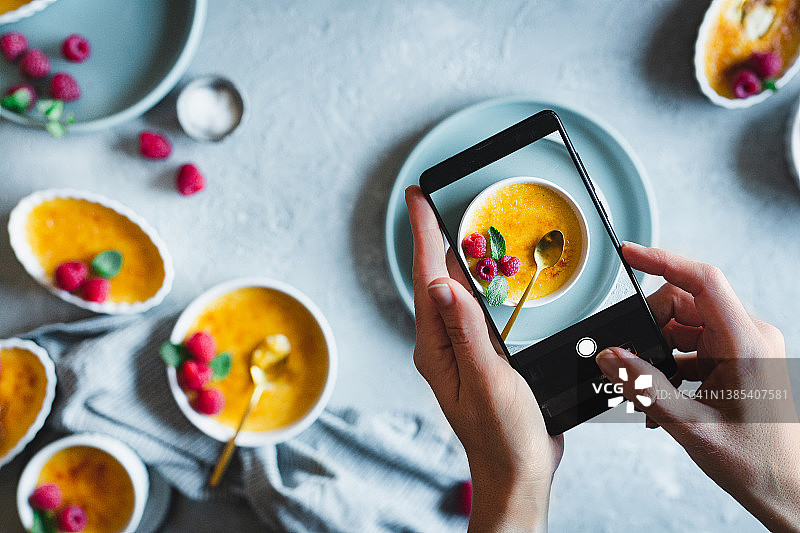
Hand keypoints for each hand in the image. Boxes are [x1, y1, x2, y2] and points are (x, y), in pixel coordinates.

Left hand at [405, 185, 561, 532]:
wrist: (518, 472)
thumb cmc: (502, 435)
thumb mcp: (486, 379)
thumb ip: (466, 331)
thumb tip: (441, 284)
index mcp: (437, 346)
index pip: (427, 277)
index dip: (424, 232)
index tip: (417, 197)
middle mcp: (444, 344)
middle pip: (437, 278)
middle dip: (436, 237)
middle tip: (435, 201)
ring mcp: (462, 351)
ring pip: (455, 293)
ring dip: (457, 259)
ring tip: (459, 228)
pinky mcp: (482, 357)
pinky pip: (475, 311)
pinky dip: (479, 286)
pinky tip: (488, 279)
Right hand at [596, 242, 799, 531]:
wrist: (785, 488)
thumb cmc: (755, 462)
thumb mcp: (689, 424)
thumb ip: (644, 385)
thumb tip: (609, 356)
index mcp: (746, 343)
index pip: (703, 281)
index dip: (662, 261)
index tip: (630, 253)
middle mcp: (749, 337)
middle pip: (686, 303)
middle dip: (652, 326)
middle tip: (632, 359)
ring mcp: (745, 346)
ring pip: (686, 324)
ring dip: (660, 349)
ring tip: (649, 388)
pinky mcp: (738, 359)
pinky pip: (694, 344)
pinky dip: (672, 363)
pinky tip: (662, 394)